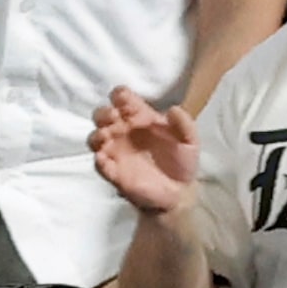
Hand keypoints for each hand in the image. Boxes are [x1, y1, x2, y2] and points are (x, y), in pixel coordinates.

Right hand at [91, 86, 202, 218]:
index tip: (122, 97)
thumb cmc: (183, 161)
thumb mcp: (190, 139)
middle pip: (104, 116)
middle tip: (112, 117)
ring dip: (97, 135)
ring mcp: (117, 152)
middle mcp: (125, 133)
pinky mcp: (113, 172)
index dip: (120, 96)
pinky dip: (99, 160)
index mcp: (142, 118)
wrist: (179, 192)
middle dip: (103, 113)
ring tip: (105, 136)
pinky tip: (104, 157)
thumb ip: (184, 123)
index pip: (125, 101)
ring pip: (96, 138)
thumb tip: (172, 109)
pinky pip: (99, 164)